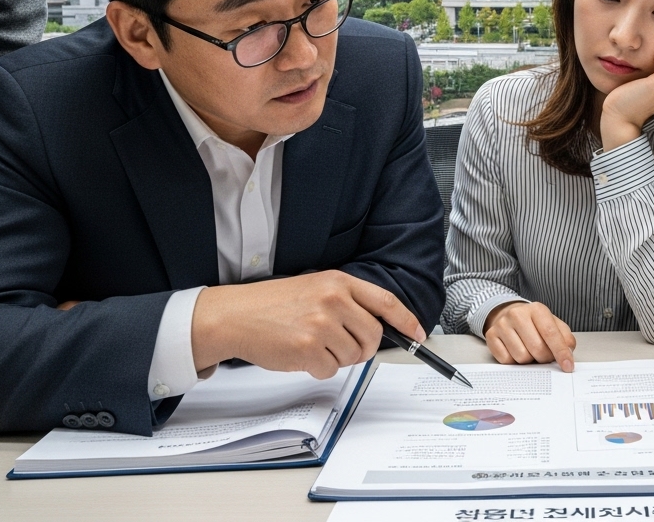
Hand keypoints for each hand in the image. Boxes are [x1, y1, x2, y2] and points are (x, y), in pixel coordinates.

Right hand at [191, 270, 425, 378]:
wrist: (235, 315)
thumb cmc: (274, 304)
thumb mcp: (315, 289)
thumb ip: (347, 302)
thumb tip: (378, 328)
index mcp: (338, 282)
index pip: (385, 302)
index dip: (406, 321)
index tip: (418, 334)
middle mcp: (334, 300)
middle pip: (373, 337)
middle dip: (362, 348)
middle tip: (341, 346)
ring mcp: (321, 325)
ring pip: (353, 357)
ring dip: (336, 358)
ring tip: (312, 344)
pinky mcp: (308, 348)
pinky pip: (330, 370)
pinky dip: (317, 369)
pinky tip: (300, 355)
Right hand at [484, 302, 576, 370]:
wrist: (509, 314)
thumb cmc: (534, 323)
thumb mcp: (553, 324)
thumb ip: (565, 338)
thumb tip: (568, 355)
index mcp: (537, 309)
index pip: (551, 333)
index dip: (561, 352)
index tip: (567, 366)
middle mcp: (517, 314)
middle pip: (537, 349)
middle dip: (545, 358)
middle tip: (545, 356)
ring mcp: (502, 325)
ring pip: (521, 357)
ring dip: (529, 360)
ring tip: (530, 351)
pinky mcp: (491, 336)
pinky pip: (506, 360)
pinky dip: (515, 361)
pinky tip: (516, 351)